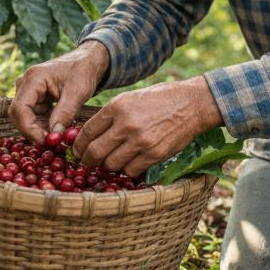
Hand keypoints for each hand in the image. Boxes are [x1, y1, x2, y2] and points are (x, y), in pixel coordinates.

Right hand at [8, 40, 109, 143]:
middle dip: (33, 131)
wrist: (87, 61)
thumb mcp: (78, 93)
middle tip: (52, 142)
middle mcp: (25, 84)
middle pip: (18, 114)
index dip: (28, 128)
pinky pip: (33, 115)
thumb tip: (54, 136)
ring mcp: (28, 90)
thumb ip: (65, 114)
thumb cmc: (83, 72)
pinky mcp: (34, 97)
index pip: (20, 109)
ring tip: (58, 134)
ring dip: (39, 128)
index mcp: (33, 79)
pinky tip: (57, 126)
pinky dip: (43, 124)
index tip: (45, 141)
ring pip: (25, 117)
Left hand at [72, 76, 222, 178]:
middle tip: (88, 163)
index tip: (77, 150)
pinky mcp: (154, 154)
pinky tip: (129, 163)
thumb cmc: (160, 99)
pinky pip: (130, 170)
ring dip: (108, 166)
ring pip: (111, 164)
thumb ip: (111, 115)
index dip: (78, 145)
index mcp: (117, 106)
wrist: (192, 104)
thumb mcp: (131, 98)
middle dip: (87, 161)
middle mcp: (125, 124)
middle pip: (95, 152)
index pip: (87, 131)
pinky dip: (126, 170)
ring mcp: (140, 141)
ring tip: (111, 162)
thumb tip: (90, 133)